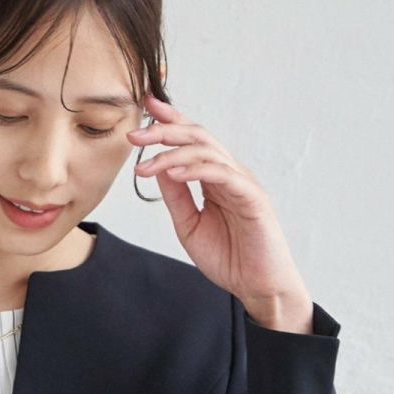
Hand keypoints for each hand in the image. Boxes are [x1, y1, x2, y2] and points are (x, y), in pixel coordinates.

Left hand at [126, 93, 313, 331]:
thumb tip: (158, 168)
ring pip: (207, 151)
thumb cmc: (229, 258)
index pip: (192, 141)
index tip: (146, 107)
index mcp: (215, 179)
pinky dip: (196, 170)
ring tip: (145, 164)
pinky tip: (173, 173)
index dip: (171, 120)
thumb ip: (176, 197)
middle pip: (198, 138)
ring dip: (172, 154)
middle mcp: (230, 174)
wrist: (258, 287)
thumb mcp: (189, 226)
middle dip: (165, 131)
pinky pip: (222, 174)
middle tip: (135, 136)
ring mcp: (242, 183)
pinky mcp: (252, 198)